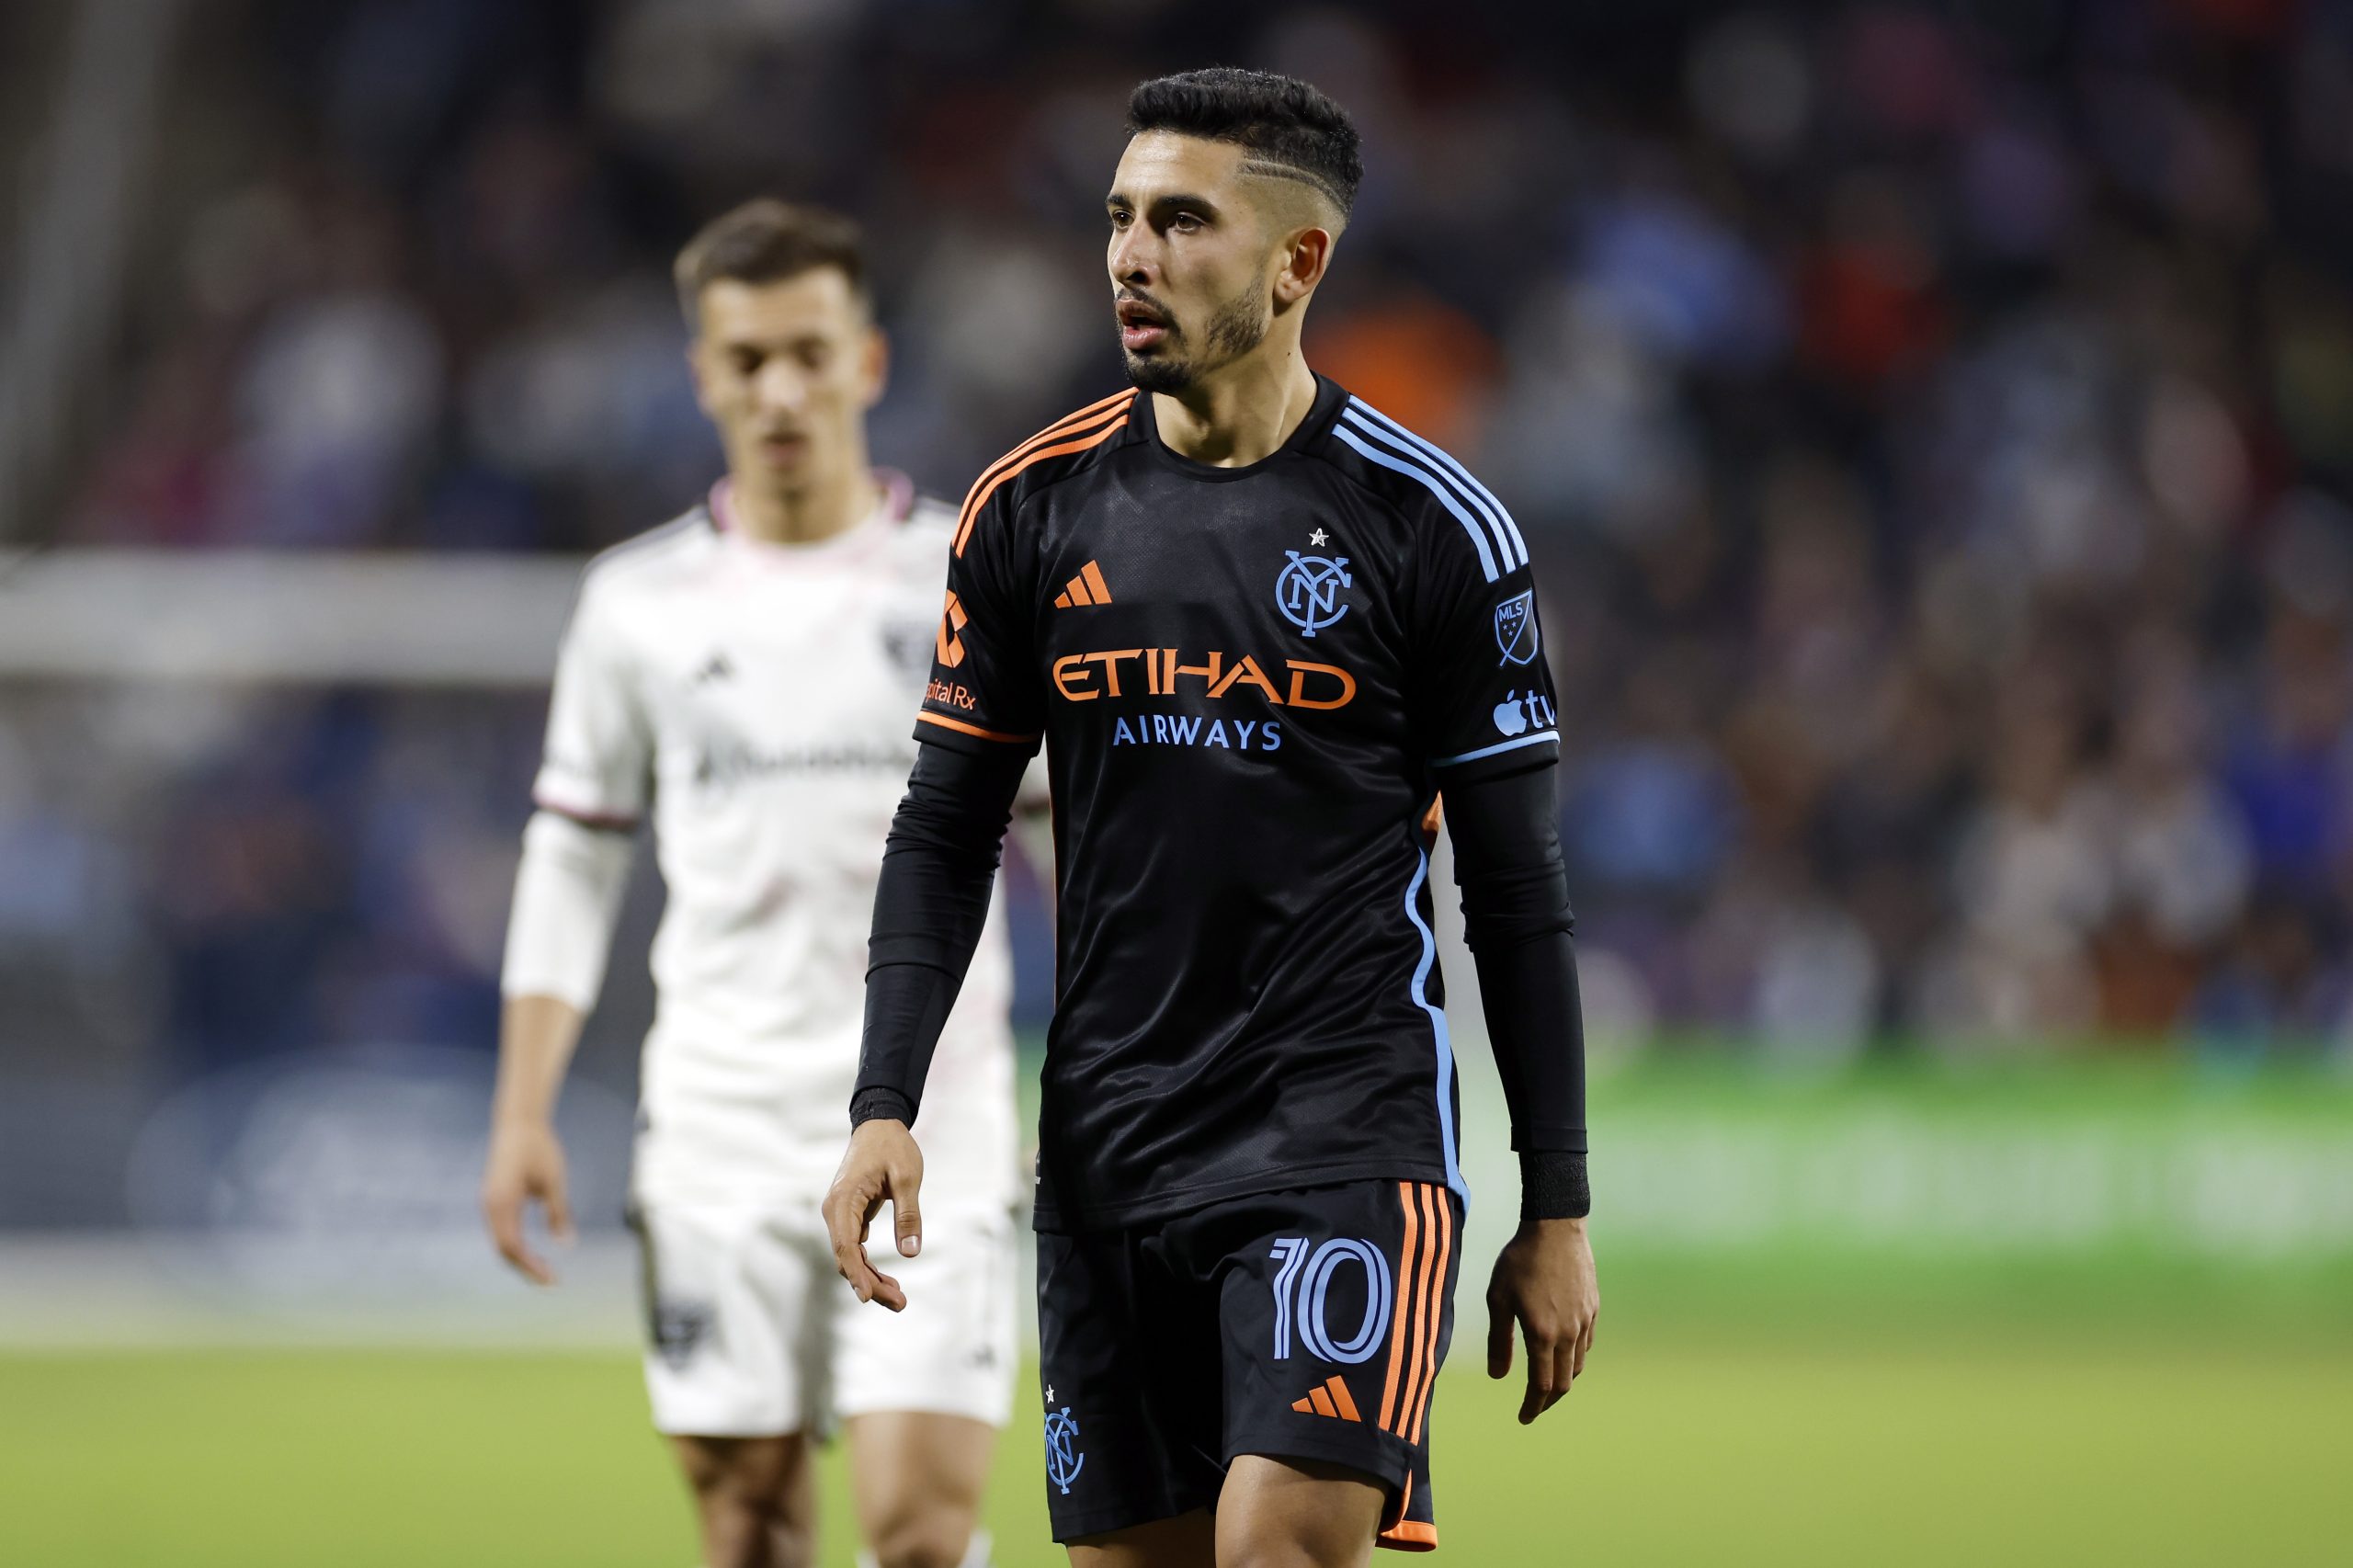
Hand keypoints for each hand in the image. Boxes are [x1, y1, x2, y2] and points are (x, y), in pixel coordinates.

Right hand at [481, 1118, 573, 1284]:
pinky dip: (516, 1247)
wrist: (518, 1122)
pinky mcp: (494, 1201)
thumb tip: (565, 1244)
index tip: (551, 1279)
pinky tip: (533, 1255)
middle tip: (551, 1282)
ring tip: (544, 1273)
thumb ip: (557, 1212)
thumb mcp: (553, 1180)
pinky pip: (502, 1231)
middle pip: (504, 1249)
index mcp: (502, 1201)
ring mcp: (490, 1204)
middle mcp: (490, 1206)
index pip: (512, 1246)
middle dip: (526, 1268)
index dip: (530, 1266)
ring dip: (520, 1260)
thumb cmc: (538, 1147)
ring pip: (501, 1242)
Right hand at [822, 1119, 924, 1311]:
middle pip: (847, 1257)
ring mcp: (840, 1214)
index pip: (846, 1246)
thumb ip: (908, 1215)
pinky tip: (888, 1281)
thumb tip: (911, 1253)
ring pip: (850, 1256)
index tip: (868, 1297)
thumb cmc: (893, 1147)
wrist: (879, 1123)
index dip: (857, 1274)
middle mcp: (835, 1210)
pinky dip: (869, 1265)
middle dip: (870, 1283)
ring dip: (870, 1278)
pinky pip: (855, 1248)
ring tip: (898, 1298)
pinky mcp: (849, 1216)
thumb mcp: (906, 1178)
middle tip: (900, 1303)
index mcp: (843, 1200)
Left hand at [1485, 1217, 1597, 1423]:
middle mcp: (1568, 1333)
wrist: (1556, 1227)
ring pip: (1578, 1365)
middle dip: (1548, 1401)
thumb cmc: (1520, 1260)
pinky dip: (1574, 1357)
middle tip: (1534, 1407)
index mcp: (1543, 1334)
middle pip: (1564, 1383)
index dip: (1532, 1406)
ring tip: (1547, 1383)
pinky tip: (1563, 1353)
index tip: (1523, 1418)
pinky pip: (1586, 1343)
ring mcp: (1584, 1321)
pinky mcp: (1593, 1307)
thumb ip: (1499, 1340)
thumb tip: (1498, 1377)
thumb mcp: (1498, 1299)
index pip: (1541, 1386)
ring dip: (1563, 1380)